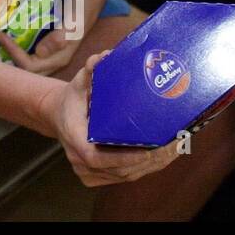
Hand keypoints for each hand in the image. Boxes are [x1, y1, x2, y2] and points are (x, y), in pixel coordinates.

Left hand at [0, 0, 107, 75]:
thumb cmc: (83, 4)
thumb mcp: (74, 19)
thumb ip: (62, 36)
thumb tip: (40, 53)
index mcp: (60, 56)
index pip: (30, 66)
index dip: (13, 54)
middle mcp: (54, 57)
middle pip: (26, 68)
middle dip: (8, 57)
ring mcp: (52, 49)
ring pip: (27, 59)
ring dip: (11, 51)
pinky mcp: (48, 39)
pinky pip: (29, 48)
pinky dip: (17, 42)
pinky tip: (7, 29)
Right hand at [42, 52, 179, 186]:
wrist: (58, 115)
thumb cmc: (72, 99)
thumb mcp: (78, 82)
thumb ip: (91, 71)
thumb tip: (106, 56)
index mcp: (74, 139)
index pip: (97, 158)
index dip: (125, 158)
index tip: (149, 150)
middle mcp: (80, 162)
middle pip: (120, 170)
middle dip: (150, 160)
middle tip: (174, 143)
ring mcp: (88, 173)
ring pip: (126, 176)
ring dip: (154, 165)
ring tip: (176, 148)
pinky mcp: (97, 178)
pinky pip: (126, 177)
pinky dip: (147, 169)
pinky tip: (166, 156)